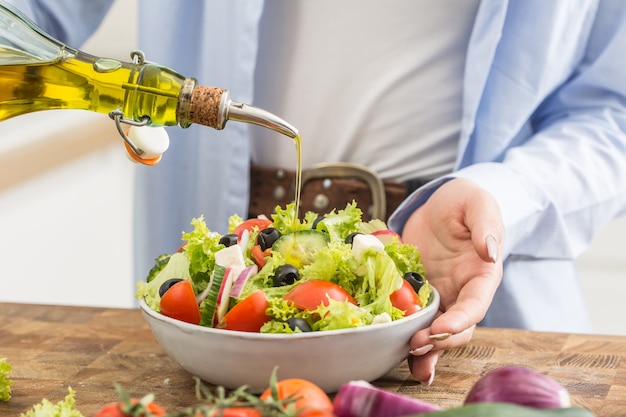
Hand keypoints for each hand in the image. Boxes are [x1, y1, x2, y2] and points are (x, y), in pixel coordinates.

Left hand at [401, 178, 503, 384]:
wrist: (440, 204)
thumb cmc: (464, 202)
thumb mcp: (477, 204)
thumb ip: (486, 225)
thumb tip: (490, 251)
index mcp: (482, 275)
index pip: (476, 305)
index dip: (460, 320)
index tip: (441, 328)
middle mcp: (463, 292)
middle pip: (457, 328)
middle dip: (440, 341)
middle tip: (417, 344)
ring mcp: (440, 296)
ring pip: (437, 332)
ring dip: (426, 349)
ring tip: (410, 359)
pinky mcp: (418, 295)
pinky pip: (415, 320)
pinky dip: (407, 339)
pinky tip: (394, 353)